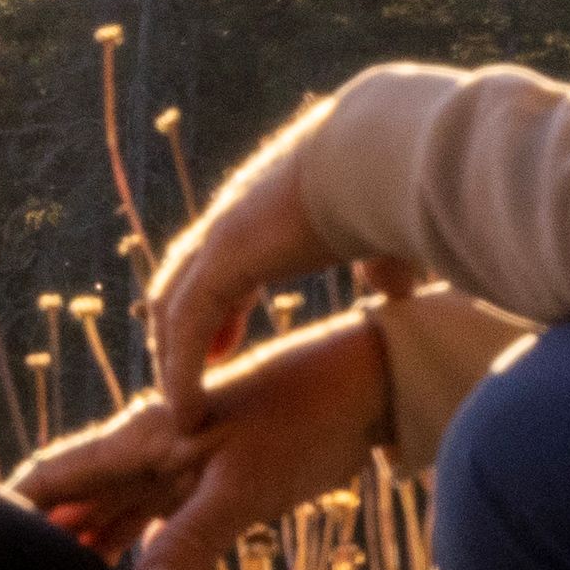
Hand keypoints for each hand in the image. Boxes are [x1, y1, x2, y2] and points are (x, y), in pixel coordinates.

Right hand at [16, 311, 391, 569]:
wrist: (365, 386)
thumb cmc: (304, 420)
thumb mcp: (244, 488)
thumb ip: (188, 546)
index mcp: (138, 442)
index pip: (49, 478)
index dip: (7, 512)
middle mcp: (146, 455)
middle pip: (71, 505)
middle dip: (40, 545)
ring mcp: (177, 472)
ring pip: (111, 520)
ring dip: (86, 559)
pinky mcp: (210, 487)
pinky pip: (157, 531)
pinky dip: (139, 565)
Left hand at [137, 97, 377, 401]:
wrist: (385, 157)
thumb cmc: (393, 193)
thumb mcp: (385, 242)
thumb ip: (381, 268)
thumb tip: (397, 291)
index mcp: (264, 220)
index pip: (220, 270)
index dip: (216, 313)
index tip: (221, 352)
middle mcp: (233, 226)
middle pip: (181, 289)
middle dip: (178, 340)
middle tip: (188, 387)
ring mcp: (222, 238)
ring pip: (172, 310)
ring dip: (172, 362)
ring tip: (183, 412)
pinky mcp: (225, 257)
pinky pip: (187, 325)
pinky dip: (181, 371)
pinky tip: (187, 411)